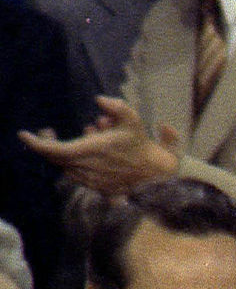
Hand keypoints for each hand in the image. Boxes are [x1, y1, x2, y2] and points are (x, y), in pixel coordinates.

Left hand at [19, 98, 183, 195]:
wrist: (159, 176)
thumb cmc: (143, 147)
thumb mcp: (134, 122)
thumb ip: (117, 107)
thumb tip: (100, 100)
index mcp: (90, 151)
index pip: (54, 149)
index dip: (36, 143)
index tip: (23, 135)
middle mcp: (86, 167)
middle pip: (56, 157)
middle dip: (49, 144)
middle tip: (47, 132)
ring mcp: (91, 180)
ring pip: (66, 166)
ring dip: (67, 153)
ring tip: (83, 139)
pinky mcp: (97, 188)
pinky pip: (77, 176)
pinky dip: (75, 164)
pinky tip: (88, 155)